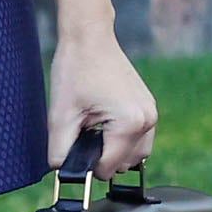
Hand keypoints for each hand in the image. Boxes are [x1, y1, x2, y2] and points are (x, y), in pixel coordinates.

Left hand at [49, 28, 157, 175]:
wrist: (90, 38)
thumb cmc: (76, 69)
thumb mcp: (60, 115)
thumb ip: (60, 151)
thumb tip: (63, 174)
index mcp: (129, 123)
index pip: (109, 168)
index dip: (87, 166)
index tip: (74, 150)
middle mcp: (147, 121)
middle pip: (124, 165)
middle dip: (101, 158)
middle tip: (82, 134)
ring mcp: (151, 114)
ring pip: (136, 155)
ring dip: (114, 151)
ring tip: (92, 129)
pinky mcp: (149, 108)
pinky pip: (139, 139)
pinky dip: (122, 140)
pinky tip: (103, 124)